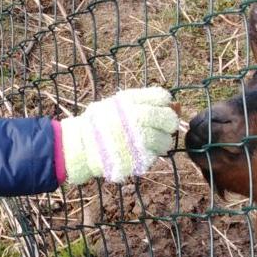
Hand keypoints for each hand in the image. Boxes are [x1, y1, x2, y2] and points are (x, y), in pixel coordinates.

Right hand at [60, 87, 176, 185]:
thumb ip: (144, 101)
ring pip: (166, 141)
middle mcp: (137, 119)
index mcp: (131, 102)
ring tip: (146, 142)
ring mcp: (139, 140)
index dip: (163, 104)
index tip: (157, 110)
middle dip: (167, 124)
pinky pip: (155, 157)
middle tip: (159, 128)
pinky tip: (137, 152)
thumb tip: (176, 104)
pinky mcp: (138, 159)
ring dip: (160, 142)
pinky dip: (150, 155)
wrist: (80, 147)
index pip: (162, 97)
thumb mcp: (118, 104)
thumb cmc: (100, 124)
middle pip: (169, 119)